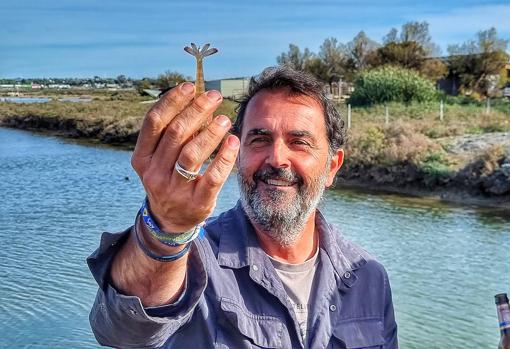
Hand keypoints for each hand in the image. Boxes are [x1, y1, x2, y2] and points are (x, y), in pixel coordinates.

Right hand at [131, 82, 239, 232]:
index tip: (190, 86)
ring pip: (193, 154)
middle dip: (197, 110)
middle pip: (176, 134)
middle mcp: (154, 173)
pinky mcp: (196, 203)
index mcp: (141, 158)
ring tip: (224, 118)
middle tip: (214, 97)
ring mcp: (174, 190)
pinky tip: (232, 142)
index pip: (154, 122)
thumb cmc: (168, 178)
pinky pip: (213, 177)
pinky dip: (225, 157)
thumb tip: (196, 99)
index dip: (172, 101)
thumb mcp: (160, 158)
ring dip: (211, 132)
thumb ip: (172, 133)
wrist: (170, 219)